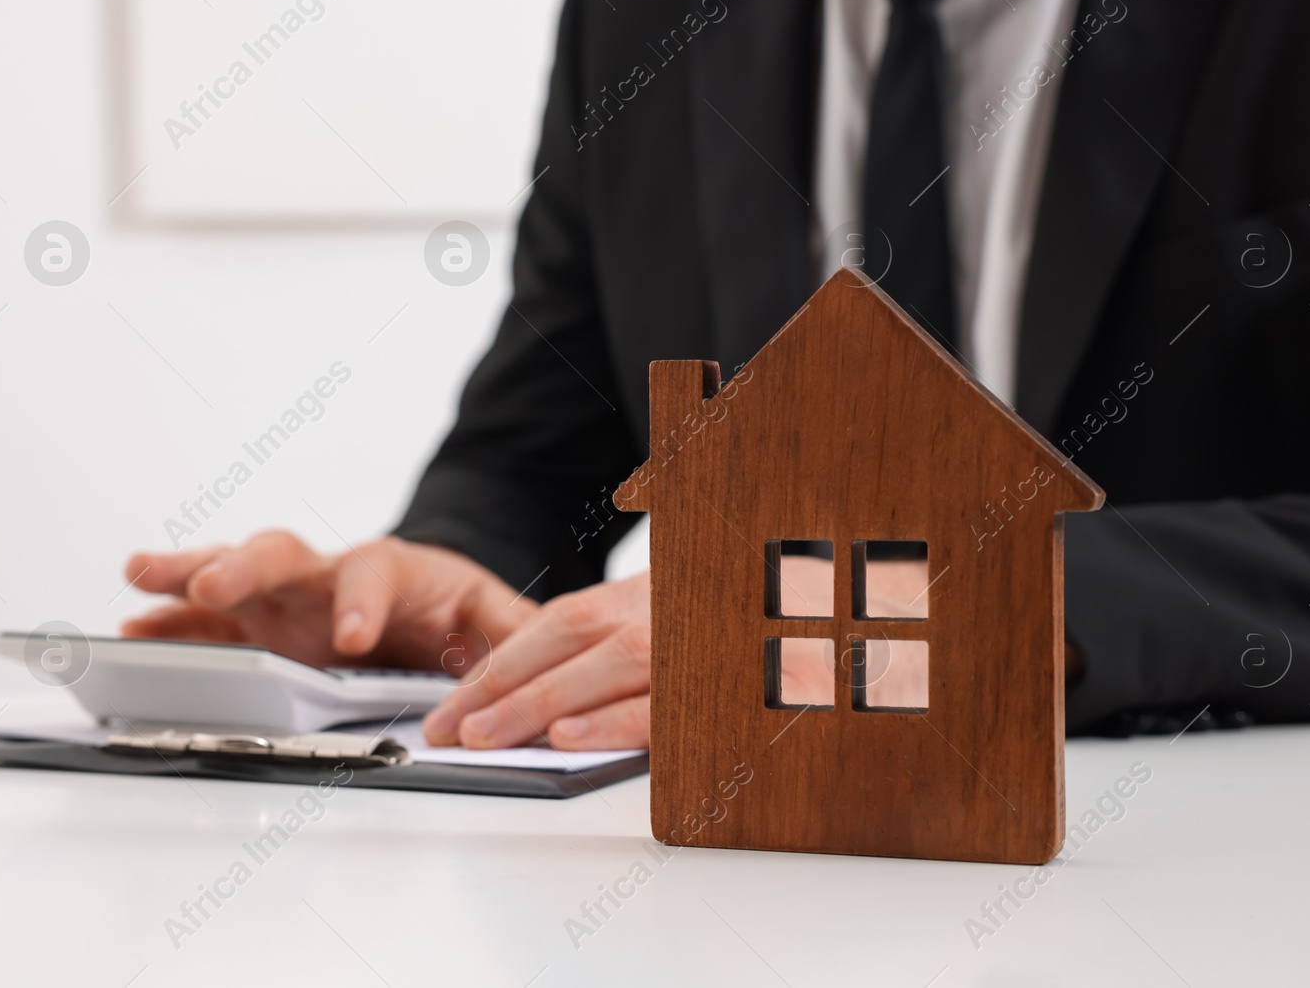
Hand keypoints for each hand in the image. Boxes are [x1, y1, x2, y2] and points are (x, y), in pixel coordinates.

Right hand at [120, 531, 530, 675]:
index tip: (349, 636)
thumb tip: (542, 653)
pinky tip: (132, 630)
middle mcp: (327, 574)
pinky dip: (168, 621)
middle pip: (283, 552)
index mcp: (393, 571)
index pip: (375, 572)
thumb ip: (513, 634)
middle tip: (212, 586)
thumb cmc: (454, 608)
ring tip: (138, 575)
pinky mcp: (255, 624)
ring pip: (230, 572)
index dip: (360, 600)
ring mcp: (284, 597)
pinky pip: (204, 618)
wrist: (425, 602)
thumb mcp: (495, 619)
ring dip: (185, 574)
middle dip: (246, 567)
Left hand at [419, 557, 909, 750]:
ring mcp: (701, 637)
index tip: (453, 701)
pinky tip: (571, 740)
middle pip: (568, 643)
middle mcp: (670, 606)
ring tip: (484, 736)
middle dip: (500, 687)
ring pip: (608, 670)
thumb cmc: (765, 594)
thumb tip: (558, 649)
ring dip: (540, 705)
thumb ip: (635, 616)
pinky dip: (618, 721)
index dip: (500, 660)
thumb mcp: (696, 590)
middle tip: (446, 728)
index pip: (558, 623)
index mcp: (651, 590)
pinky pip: (669, 705)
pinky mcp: (735, 676)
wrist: (863, 569)